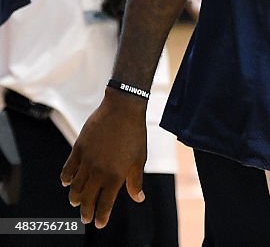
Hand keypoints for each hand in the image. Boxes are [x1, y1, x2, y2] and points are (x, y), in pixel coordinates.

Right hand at [61, 91, 147, 227]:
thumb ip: (135, 180)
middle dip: (86, 211)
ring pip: (75, 186)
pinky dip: (66, 178)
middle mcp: (99, 171)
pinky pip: (68, 169)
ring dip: (75, 197)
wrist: (123, 109)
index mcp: (115, 176)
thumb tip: (138, 198)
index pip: (105, 203)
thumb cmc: (135, 134)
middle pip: (87, 197)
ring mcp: (87, 161)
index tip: (99, 224)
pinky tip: (66, 183)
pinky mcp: (78, 149)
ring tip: (76, 202)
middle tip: (85, 218)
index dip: (102, 215)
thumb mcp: (139, 159)